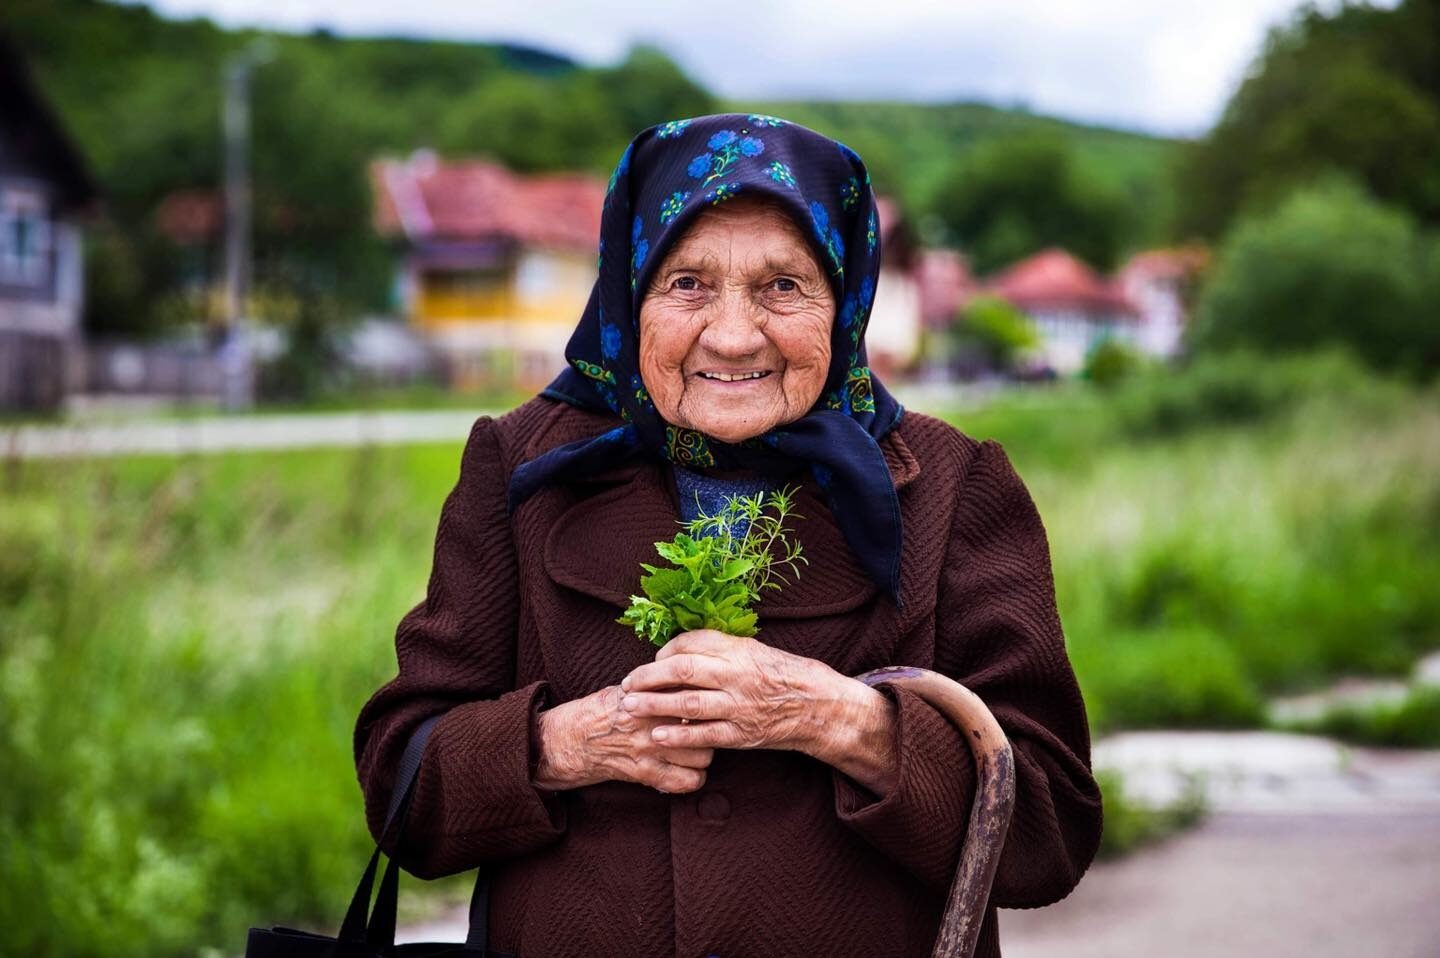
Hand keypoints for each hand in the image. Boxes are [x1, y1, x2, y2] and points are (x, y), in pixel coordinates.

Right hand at [534, 685, 712, 793]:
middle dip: (709, 729)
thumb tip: (692, 676)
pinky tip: (687, 771)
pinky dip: (691, 779)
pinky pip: (685, 782)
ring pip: (702, 756)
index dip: (706, 700)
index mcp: (651, 695)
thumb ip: (661, 684)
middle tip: (705, 729)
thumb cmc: (606, 709)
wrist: (575, 738)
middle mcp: (653, 721)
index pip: (694, 696)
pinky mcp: (645, 773)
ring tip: (696, 751)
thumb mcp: (632, 686)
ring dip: (702, 755)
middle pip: (705, 727)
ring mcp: (650, 749)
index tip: (706, 702)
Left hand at [619, 629, 900, 794]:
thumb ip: (721, 650)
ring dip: (653, 705)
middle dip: (648, 676)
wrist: (819, 705)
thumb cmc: (784, 674)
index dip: (666, 650)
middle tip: (626, 683)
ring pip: (687, 702)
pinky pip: (704, 735)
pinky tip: (656, 737)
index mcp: (738, 649)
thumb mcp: (755, 650)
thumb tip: (682, 653)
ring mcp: (738, 705)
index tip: (654, 660)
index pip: (691, 643)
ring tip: (629, 706)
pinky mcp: (741, 733)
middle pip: (682, 669)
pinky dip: (678, 736)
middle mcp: (736, 674)